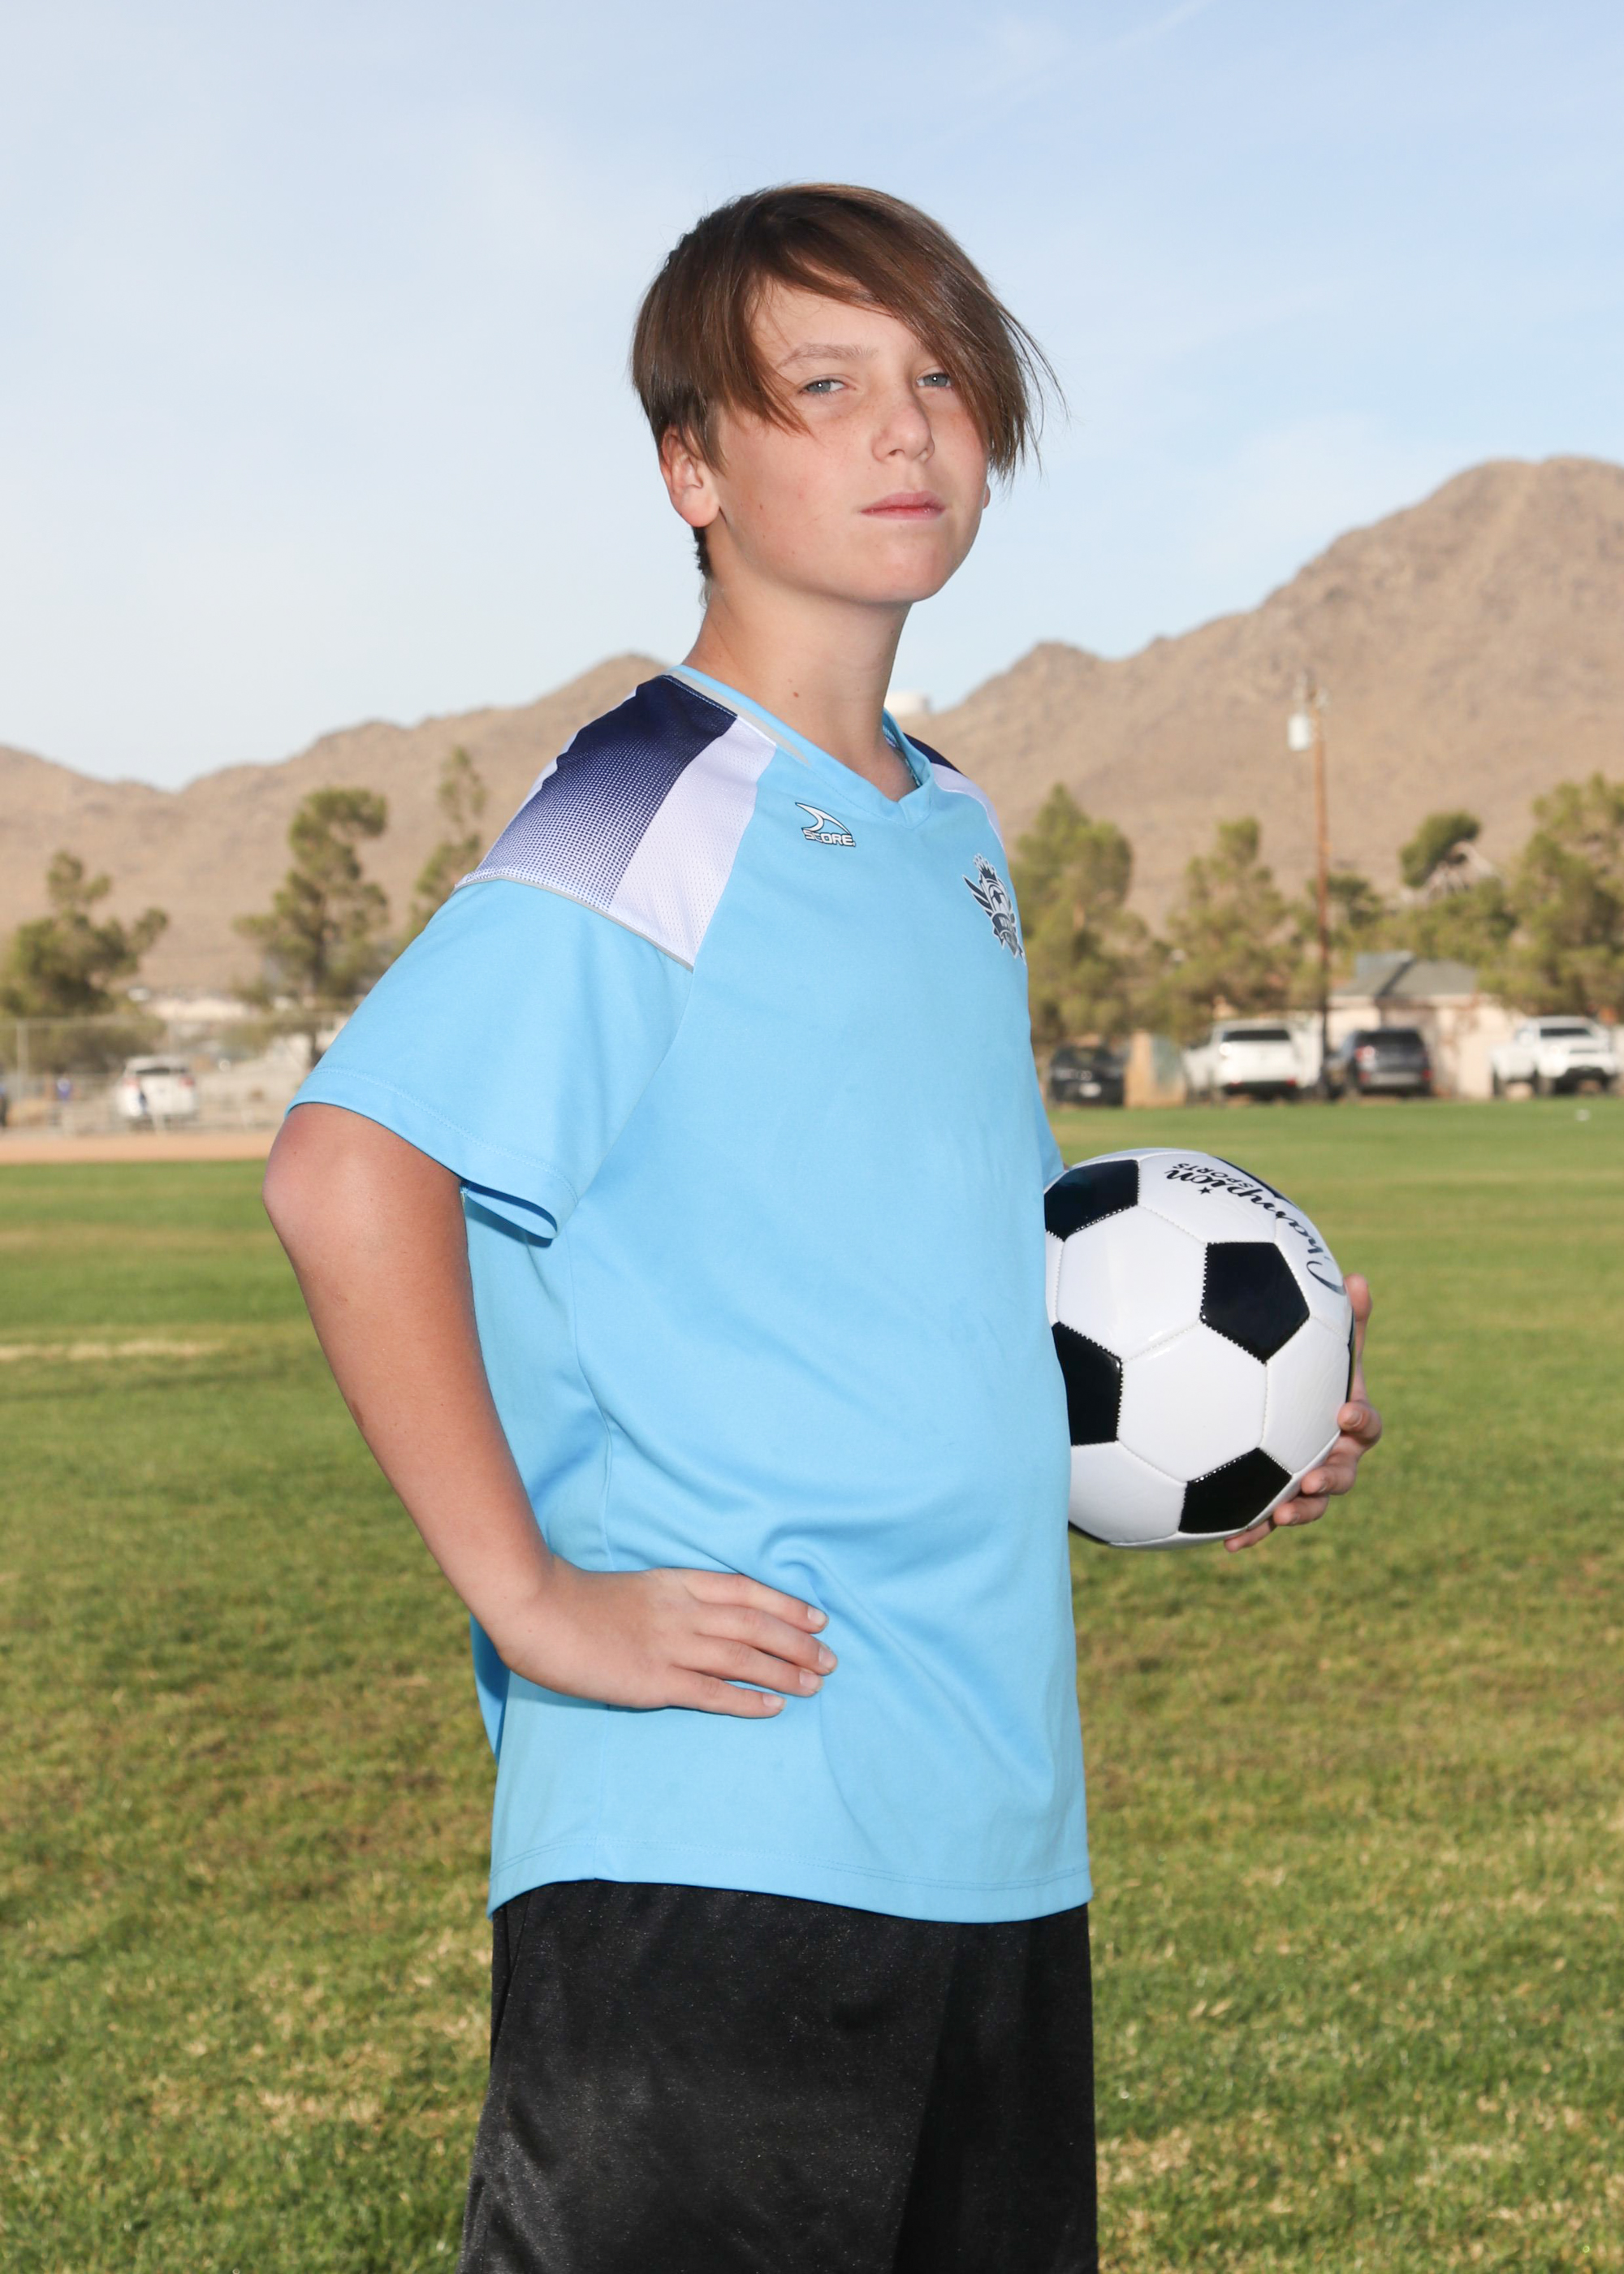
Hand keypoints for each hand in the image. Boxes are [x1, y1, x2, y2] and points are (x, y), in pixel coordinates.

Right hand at [505, 1562, 836, 1717]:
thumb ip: (669, 1600)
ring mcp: (670, 1646)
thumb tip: (701, 1619)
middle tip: (831, 1659)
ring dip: (785, 1672)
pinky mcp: (654, 1681)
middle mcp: (683, 1611)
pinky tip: (773, 1707)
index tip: (818, 1617)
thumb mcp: (636, 1587)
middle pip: (756, 1626)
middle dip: (799, 1643)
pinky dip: (747, 1701)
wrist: (538, 1609)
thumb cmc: (577, 1601)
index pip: (747, 1591)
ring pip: (743, 1658)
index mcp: (677, 1582)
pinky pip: (711, 1693)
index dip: (787, 1605)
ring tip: (816, 1684)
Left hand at [1225, 1273, 1381, 1552]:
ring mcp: (1307, 1483)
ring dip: (1299, 1512)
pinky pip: (1268, 1521)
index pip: (1368, 1425)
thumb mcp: (1324, 1344)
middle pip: (1345, 1474)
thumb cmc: (1305, 1368)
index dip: (1361, 1423)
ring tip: (1279, 1516)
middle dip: (1332, 1479)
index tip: (1344, 1414)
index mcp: (1350, 1423)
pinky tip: (1229, 1544)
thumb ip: (1342, 1319)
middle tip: (1311, 1477)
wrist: (1279, 1403)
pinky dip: (1253, 1532)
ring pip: (1311, 1504)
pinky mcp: (1276, 1501)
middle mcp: (1335, 1457)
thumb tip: (1357, 1277)